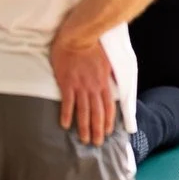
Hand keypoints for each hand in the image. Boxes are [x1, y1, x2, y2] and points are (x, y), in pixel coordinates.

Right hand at [49, 31, 119, 145]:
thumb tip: (113, 82)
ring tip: (83, 139)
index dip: (108, 121)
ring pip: (83, 112)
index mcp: (104, 83)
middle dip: (97, 130)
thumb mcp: (107, 61)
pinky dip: (67, 115)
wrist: (78, 36)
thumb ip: (110, 74)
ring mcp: (80, 87)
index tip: (106, 132)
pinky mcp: (67, 83)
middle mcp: (93, 88)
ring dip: (84, 127)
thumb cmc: (93, 45)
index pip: (108, 107)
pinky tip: (65, 125)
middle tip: (96, 143)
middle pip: (97, 114)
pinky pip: (67, 103)